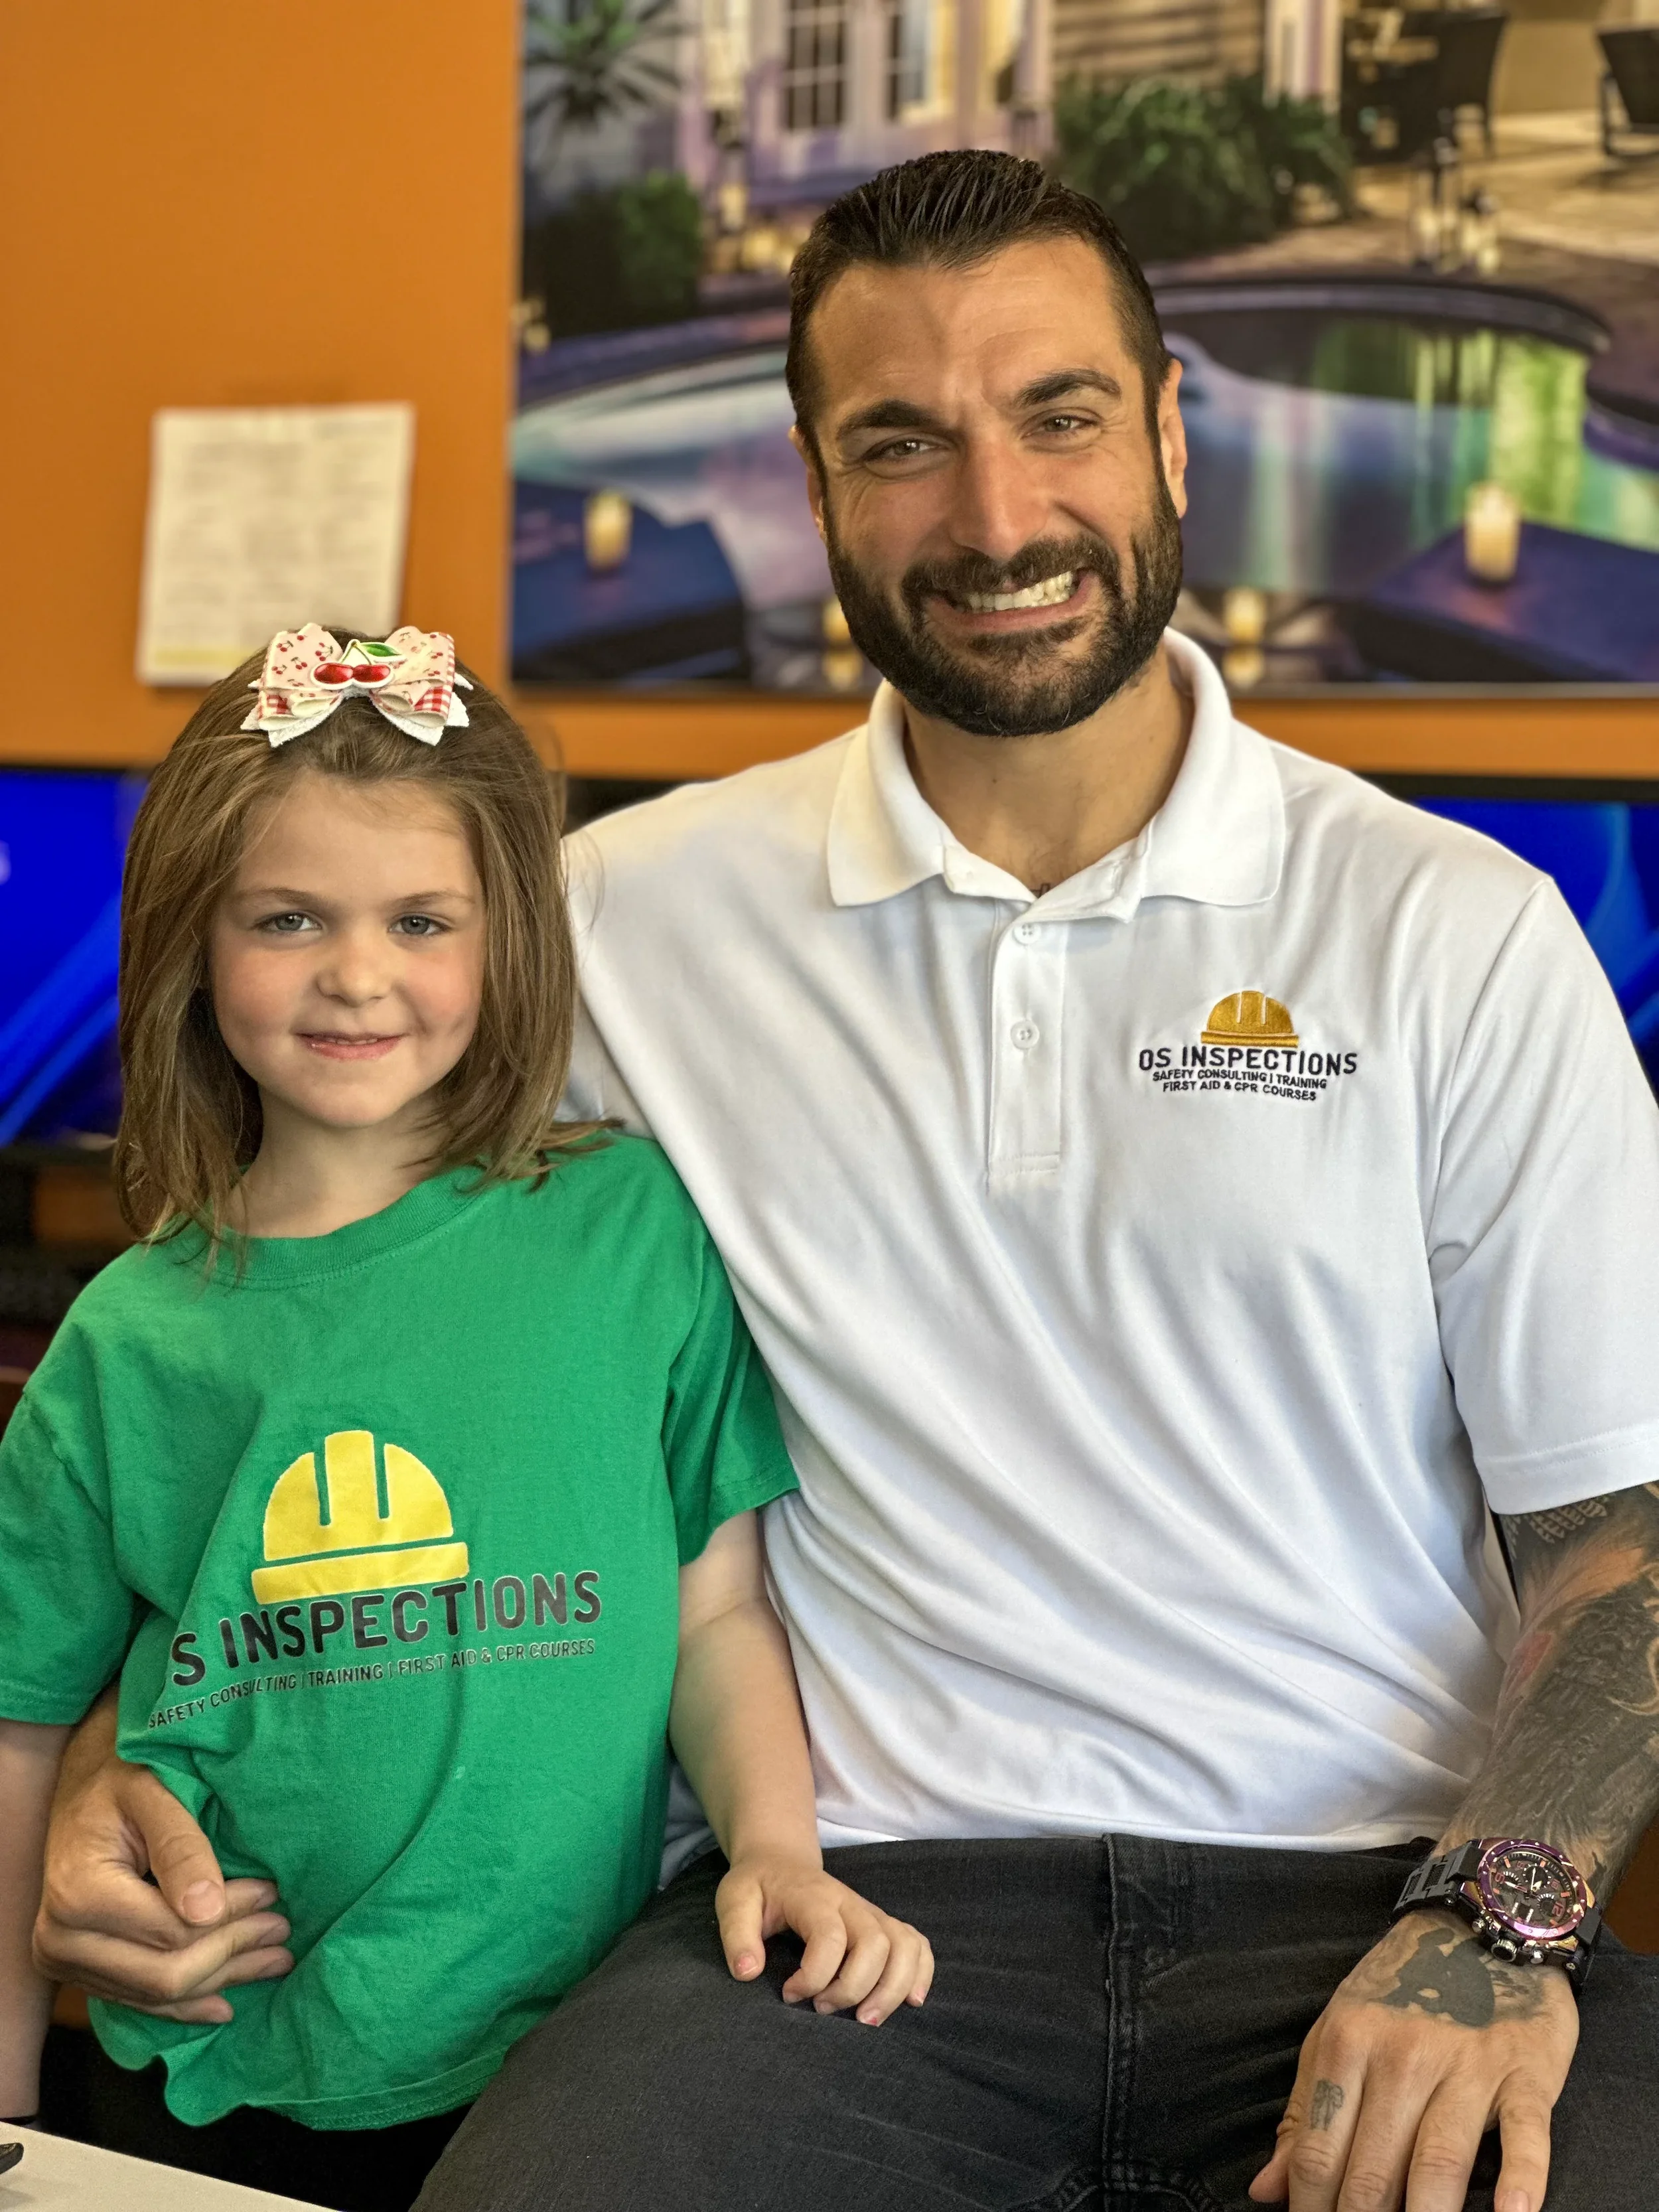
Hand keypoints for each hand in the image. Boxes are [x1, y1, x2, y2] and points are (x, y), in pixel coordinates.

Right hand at [34, 1753, 291, 2023]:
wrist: (80, 1795)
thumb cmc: (119, 1782)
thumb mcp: (150, 1792)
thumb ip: (179, 1845)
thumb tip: (209, 1909)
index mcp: (78, 1893)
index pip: (172, 1929)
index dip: (230, 1917)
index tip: (271, 1892)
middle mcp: (61, 1939)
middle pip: (165, 1973)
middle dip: (232, 1954)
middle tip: (283, 1931)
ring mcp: (66, 1963)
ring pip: (156, 1995)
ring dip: (220, 1981)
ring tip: (272, 1959)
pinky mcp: (78, 1973)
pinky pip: (138, 2001)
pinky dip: (186, 2002)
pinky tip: (225, 1999)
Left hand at [714, 1855, 934, 2025]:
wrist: (780, 1862)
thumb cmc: (758, 1887)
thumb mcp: (733, 1901)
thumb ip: (737, 1935)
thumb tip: (748, 1973)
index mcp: (814, 1897)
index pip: (830, 1937)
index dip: (813, 1976)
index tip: (788, 1994)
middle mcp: (850, 1903)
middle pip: (876, 1944)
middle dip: (855, 1988)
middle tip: (823, 2011)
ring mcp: (871, 1913)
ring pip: (904, 1945)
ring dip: (894, 1988)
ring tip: (867, 2020)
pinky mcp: (882, 1924)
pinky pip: (917, 1944)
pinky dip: (921, 1972)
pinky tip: (910, 2000)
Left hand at [1249, 1910, 1576, 2211]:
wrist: (1477, 1920)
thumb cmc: (1400, 1988)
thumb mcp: (1336, 2033)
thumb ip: (1301, 2113)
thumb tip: (1264, 2191)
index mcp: (1346, 2045)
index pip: (1319, 2153)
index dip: (1311, 2210)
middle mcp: (1402, 2057)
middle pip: (1374, 2172)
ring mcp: (1466, 2065)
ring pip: (1439, 2163)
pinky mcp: (1525, 2072)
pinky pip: (1524, 2135)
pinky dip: (1521, 2182)